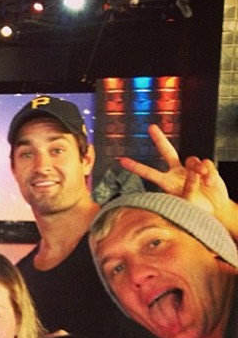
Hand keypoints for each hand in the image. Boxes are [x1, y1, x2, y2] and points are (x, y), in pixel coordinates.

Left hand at [119, 124, 235, 233]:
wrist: (215, 210)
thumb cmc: (197, 210)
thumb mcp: (188, 203)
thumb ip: (189, 188)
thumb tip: (193, 174)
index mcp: (167, 182)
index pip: (149, 173)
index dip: (136, 167)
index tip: (121, 160)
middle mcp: (177, 172)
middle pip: (167, 151)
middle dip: (159, 138)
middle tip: (151, 127)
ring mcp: (191, 168)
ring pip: (192, 160)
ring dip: (199, 169)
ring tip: (206, 183)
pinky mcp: (205, 167)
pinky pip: (206, 163)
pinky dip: (209, 173)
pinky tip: (210, 183)